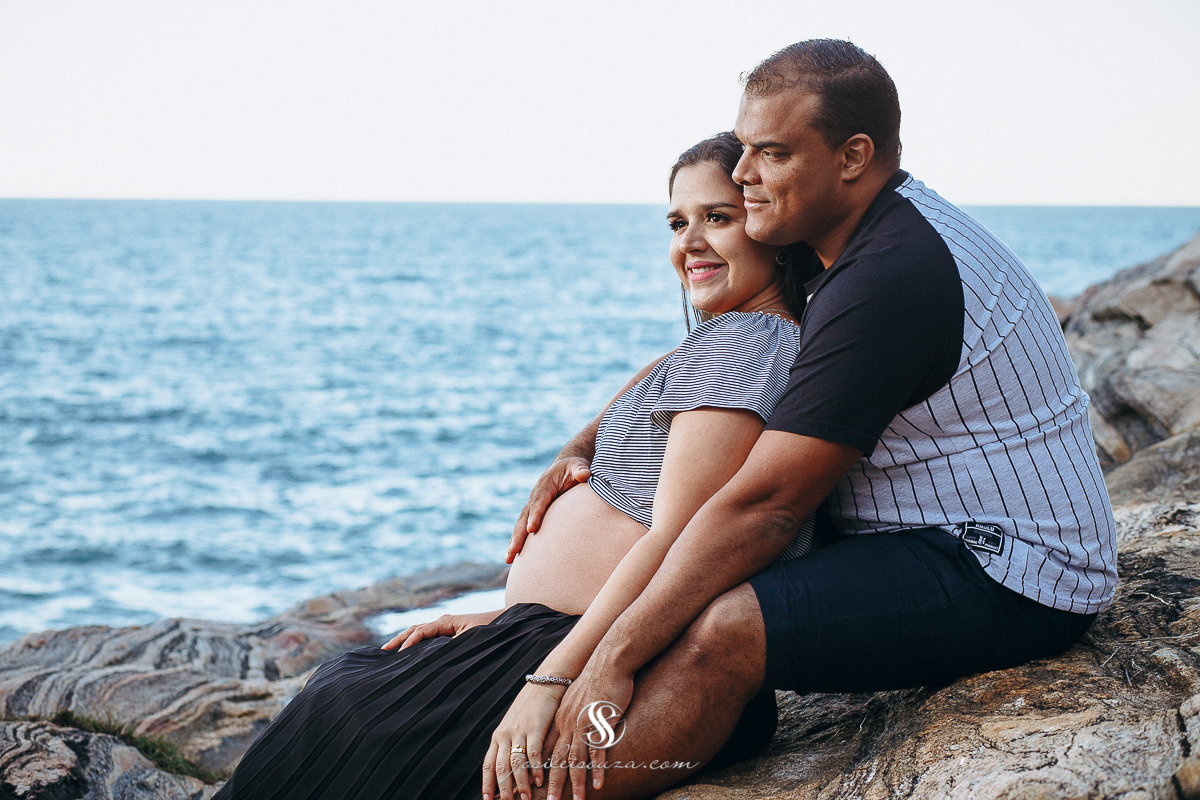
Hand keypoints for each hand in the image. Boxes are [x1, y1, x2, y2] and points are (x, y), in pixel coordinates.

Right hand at [380, 609, 503, 650]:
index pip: (421, 631)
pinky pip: (429, 636)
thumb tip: (435, 655)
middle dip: (399, 640)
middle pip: (415, 629)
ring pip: (420, 631)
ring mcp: (447, 626)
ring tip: (390, 651)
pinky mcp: (451, 632)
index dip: (409, 643)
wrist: (509, 623)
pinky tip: (412, 653)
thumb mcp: (473, 640)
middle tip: (382, 651)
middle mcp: (444, 622)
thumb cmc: (492, 631)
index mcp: (447, 621)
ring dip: (406, 640)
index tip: (400, 656)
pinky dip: (416, 642)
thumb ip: (453, 647)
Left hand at [482, 681, 567, 799]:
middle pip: (501, 768)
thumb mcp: (514, 726)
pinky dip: (535, 768)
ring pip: (516, 763)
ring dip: (521, 783)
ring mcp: (519, 731)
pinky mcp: (534, 727)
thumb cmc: (530, 709)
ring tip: (526, 798)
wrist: (543, 685)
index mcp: (498, 736)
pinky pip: (532, 752)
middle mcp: (505, 735)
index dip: (487, 783)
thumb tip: (509, 770)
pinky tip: (539, 780)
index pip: (488, 765)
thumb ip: (510, 746)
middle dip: (504, 789)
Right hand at [506, 457, 591, 563]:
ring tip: (508, 559)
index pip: (539, 502)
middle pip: (524, 517)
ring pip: (520, 525)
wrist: (565, 466)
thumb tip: (585, 474)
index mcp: (544, 486)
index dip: (535, 515)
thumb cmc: (573, 467)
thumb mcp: (578, 464)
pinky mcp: (535, 514)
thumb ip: (581, 470)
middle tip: (513, 551)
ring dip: (514, 542)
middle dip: (518, 535)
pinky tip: (516, 558)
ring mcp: (533, 506)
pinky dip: (520, 541)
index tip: (531, 529)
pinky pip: (525, 528)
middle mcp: (534, 497)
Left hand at [545, 661, 634, 799]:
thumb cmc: (596, 679)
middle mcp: (568, 724)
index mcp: (561, 719)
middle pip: (557, 759)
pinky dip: (597, 770)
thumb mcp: (577, 698)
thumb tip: (570, 726)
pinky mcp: (601, 723)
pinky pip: (598, 751)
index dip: (541, 769)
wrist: (609, 662)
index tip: (536, 786)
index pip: (547, 749)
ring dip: (576, 783)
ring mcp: (584, 724)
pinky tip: (598, 785)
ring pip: (576, 760)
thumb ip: (571, 714)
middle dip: (554, 783)